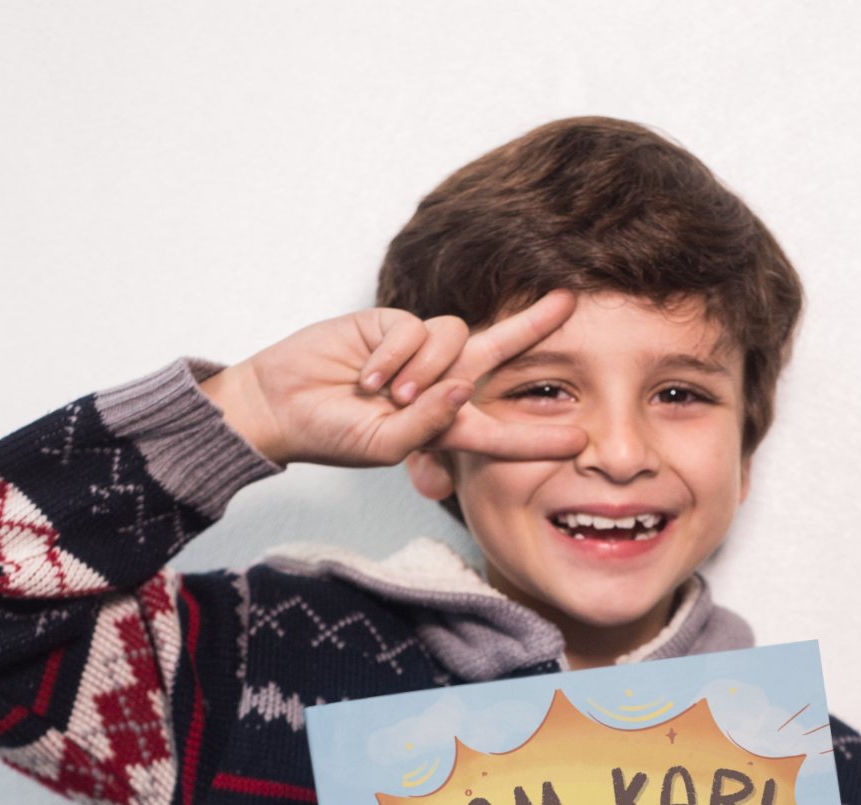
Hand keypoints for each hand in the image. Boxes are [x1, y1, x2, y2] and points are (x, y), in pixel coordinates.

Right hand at [200, 291, 586, 469]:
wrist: (281, 404)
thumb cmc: (334, 435)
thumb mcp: (386, 446)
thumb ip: (429, 425)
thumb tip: (463, 386)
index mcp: (445, 426)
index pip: (500, 429)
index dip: (538, 436)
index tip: (579, 438)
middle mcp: (439, 384)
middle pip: (497, 351)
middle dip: (532, 326)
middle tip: (569, 303)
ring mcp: (417, 351)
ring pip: (454, 341)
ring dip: (421, 371)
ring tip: (385, 395)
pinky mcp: (392, 323)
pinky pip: (416, 330)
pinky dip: (393, 357)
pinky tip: (367, 376)